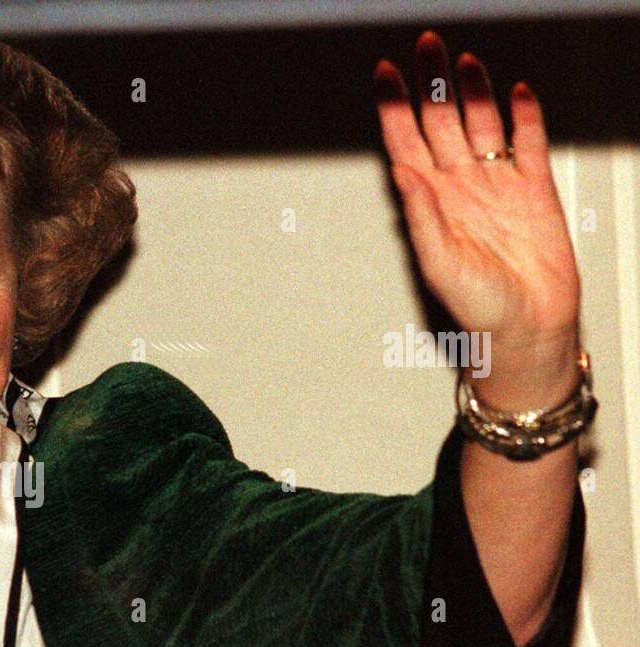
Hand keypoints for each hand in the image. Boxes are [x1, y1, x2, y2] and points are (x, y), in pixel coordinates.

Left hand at [373, 30, 581, 406]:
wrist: (529, 328)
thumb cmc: (480, 309)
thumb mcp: (441, 264)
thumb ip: (422, 217)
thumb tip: (402, 172)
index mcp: (432, 204)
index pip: (406, 144)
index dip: (395, 109)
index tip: (384, 75)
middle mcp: (461, 189)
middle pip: (441, 123)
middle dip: (431, 84)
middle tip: (424, 45)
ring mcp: (497, 186)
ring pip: (482, 125)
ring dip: (472, 92)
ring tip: (461, 61)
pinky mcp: (534, 191)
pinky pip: (527, 143)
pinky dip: (523, 116)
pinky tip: (516, 90)